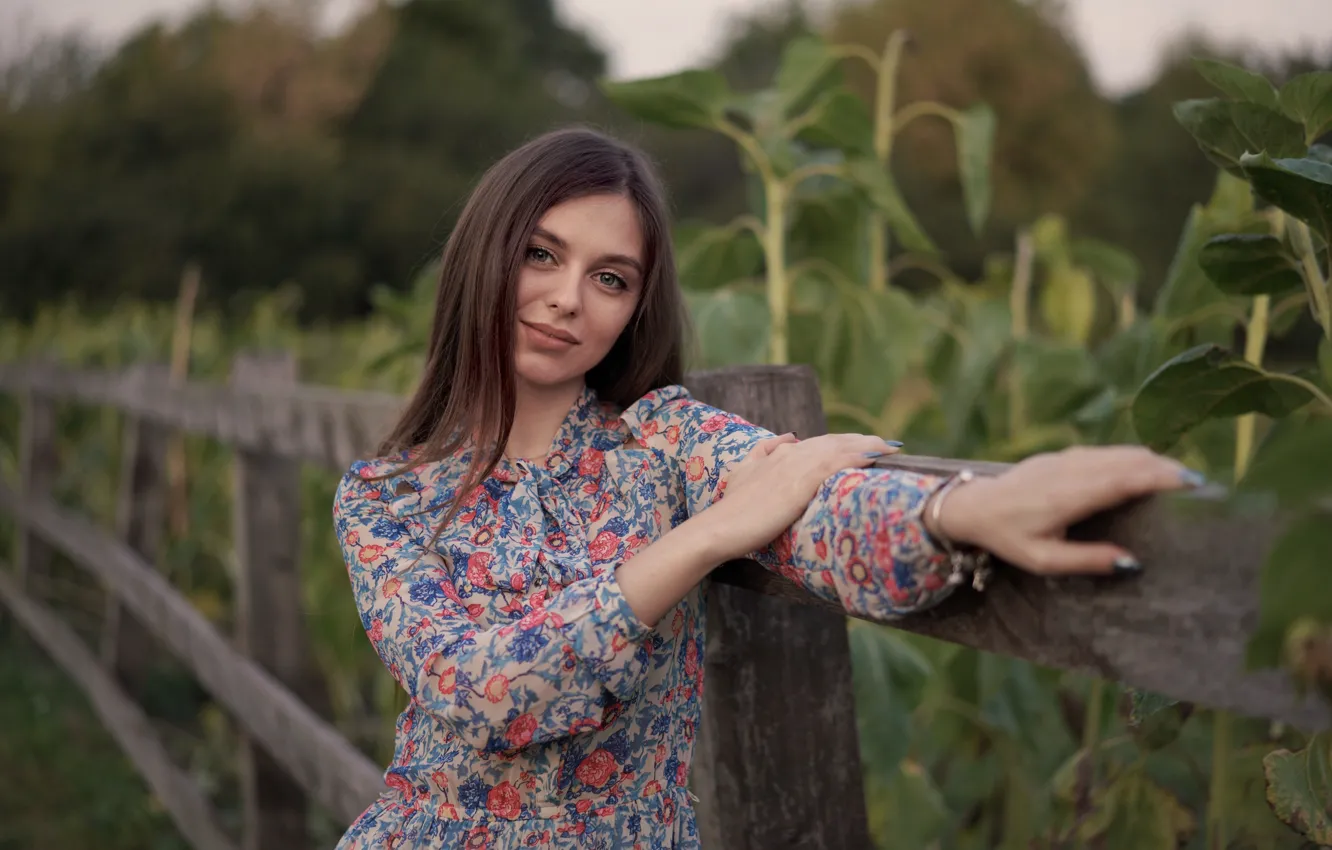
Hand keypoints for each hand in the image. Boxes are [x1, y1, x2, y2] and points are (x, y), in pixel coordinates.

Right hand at [692, 431, 902, 562]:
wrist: (719, 527)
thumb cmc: (732, 510)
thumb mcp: (743, 473)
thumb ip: (764, 454)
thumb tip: (789, 438)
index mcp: (778, 454)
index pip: (818, 443)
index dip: (842, 442)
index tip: (863, 444)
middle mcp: (789, 453)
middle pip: (833, 441)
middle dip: (860, 441)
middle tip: (885, 445)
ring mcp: (796, 465)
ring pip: (839, 448)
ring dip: (866, 445)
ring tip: (889, 447)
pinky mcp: (801, 482)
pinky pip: (838, 462)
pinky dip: (859, 455)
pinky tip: (876, 456)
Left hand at [931, 445, 1203, 575]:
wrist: (974, 506)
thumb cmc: (1008, 537)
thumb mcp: (1043, 560)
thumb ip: (1087, 561)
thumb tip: (1132, 563)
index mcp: (1067, 496)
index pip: (1122, 480)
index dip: (1158, 478)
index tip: (1191, 483)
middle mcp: (1070, 471)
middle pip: (1127, 461)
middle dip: (1165, 468)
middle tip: (1200, 484)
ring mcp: (1066, 459)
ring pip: (1117, 452)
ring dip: (1151, 460)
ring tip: (1182, 477)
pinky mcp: (1063, 455)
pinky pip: (1104, 451)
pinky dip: (1131, 457)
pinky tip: (1147, 467)